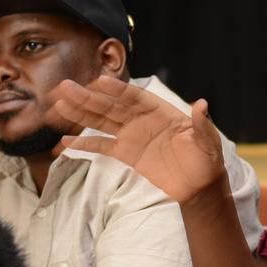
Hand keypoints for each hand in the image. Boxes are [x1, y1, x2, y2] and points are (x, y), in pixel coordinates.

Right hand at [48, 76, 225, 202]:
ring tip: (59, 105)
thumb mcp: (207, 140)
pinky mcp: (127, 154)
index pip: (136, 97)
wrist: (199, 185)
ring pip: (102, 122)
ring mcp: (133, 136)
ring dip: (81, 114)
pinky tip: (66, 140)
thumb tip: (202, 104)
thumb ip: (200, 123)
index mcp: (161, 111)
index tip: (98, 81)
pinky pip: (102, 147)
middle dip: (88, 98)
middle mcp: (143, 120)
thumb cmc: (206, 158)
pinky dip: (85, 144)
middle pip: (112, 106)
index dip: (118, 89)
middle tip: (65, 87)